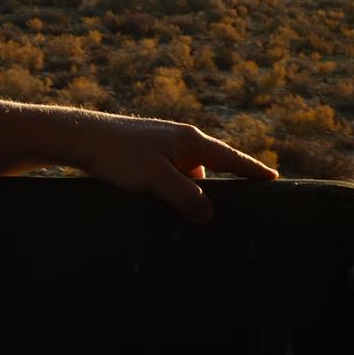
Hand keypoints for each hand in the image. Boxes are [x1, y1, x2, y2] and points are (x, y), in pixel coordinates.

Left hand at [73, 111, 276, 223]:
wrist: (80, 137)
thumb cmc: (118, 154)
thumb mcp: (155, 178)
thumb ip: (184, 196)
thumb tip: (209, 215)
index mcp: (189, 140)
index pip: (231, 158)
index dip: (252, 170)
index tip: (274, 179)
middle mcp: (180, 139)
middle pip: (213, 165)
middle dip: (225, 185)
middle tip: (243, 206)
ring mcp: (162, 144)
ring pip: (189, 172)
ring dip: (193, 192)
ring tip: (198, 217)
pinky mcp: (145, 152)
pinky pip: (171, 173)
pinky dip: (174, 189)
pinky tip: (167, 206)